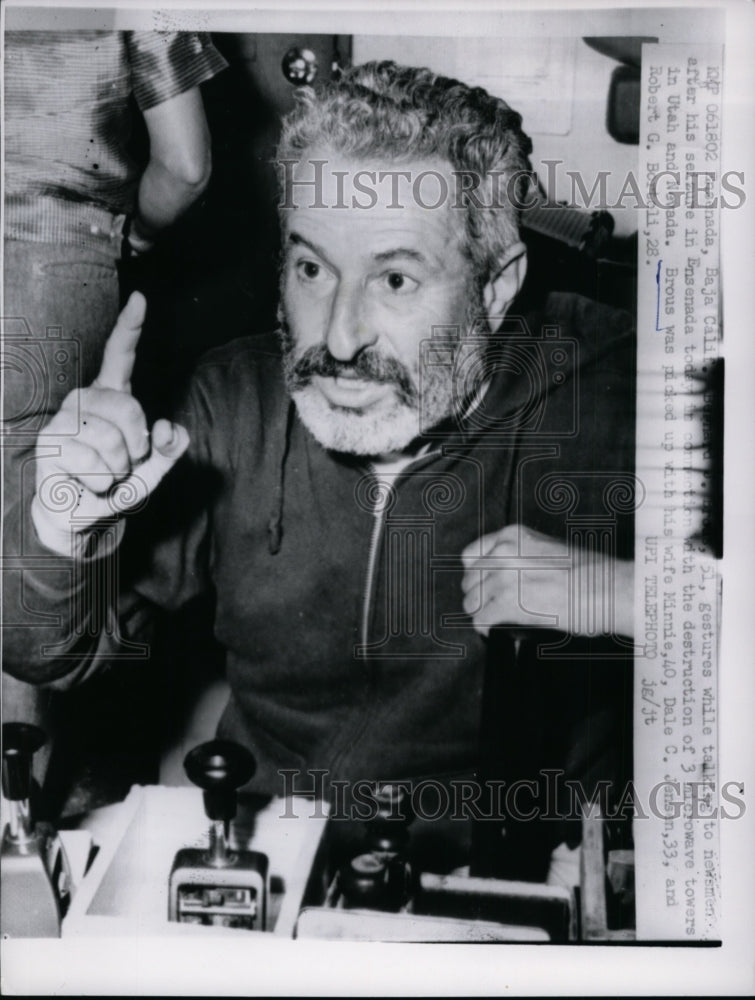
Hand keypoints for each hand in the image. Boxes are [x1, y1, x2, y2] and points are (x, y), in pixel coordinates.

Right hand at [32, 293, 189, 555]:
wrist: (86, 514)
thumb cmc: (118, 482)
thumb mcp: (156, 465)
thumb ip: (171, 445)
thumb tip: (167, 428)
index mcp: (112, 395)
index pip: (119, 355)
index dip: (130, 328)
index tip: (140, 299)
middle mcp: (85, 399)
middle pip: (128, 407)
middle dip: (137, 444)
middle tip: (126, 462)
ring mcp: (64, 419)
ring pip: (110, 439)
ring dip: (119, 468)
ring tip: (106, 474)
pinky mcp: (49, 444)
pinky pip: (92, 462)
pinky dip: (103, 482)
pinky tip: (91, 483)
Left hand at [461, 523, 633, 638]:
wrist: (610, 588)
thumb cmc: (591, 572)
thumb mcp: (549, 548)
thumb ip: (521, 556)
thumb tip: (508, 575)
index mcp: (513, 536)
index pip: (472, 555)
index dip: (476, 574)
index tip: (482, 584)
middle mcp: (504, 553)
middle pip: (469, 580)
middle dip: (479, 596)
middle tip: (492, 606)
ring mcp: (503, 578)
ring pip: (471, 602)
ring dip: (481, 613)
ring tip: (495, 619)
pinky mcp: (508, 604)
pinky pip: (480, 620)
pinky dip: (485, 629)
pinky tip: (495, 631)